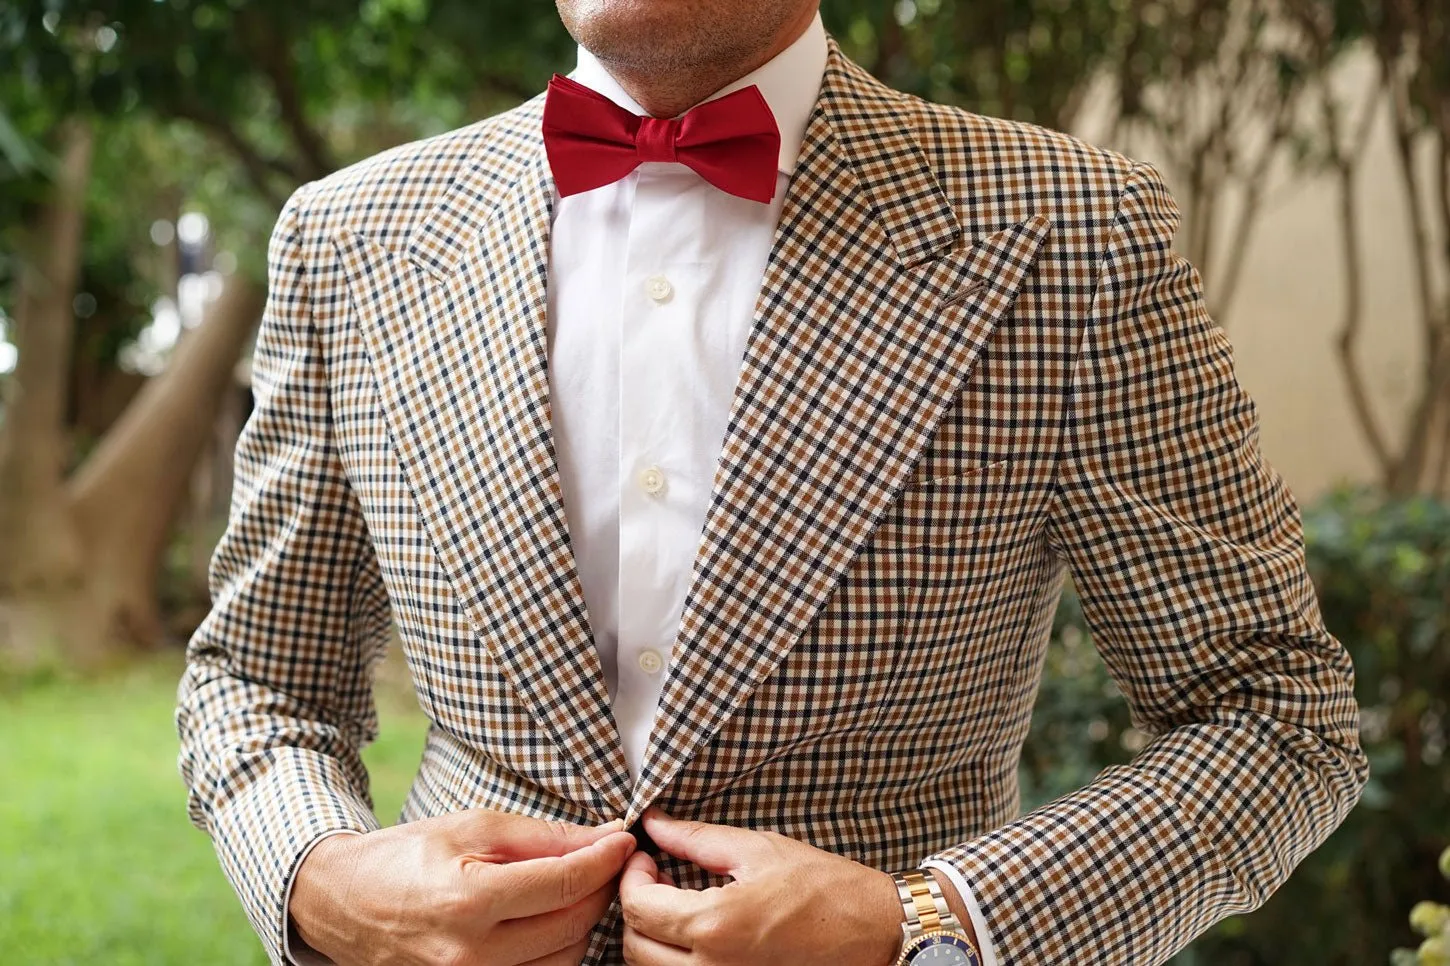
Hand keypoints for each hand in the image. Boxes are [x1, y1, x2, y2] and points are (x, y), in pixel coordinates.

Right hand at [289, 809, 636, 965]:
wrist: (343, 902)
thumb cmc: (407, 858)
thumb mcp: (471, 828)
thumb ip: (541, 837)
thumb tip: (601, 837)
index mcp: (468, 902)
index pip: (564, 884)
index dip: (603, 859)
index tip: (623, 840)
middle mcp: (470, 955)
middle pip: (572, 925)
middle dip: (600, 888)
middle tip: (606, 861)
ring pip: (563, 959)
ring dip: (582, 922)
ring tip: (576, 888)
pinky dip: (556, 950)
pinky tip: (552, 921)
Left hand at [618, 809, 904, 965]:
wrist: (874, 930)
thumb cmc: (825, 889)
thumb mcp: (757, 848)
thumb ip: (695, 838)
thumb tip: (655, 824)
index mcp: (716, 924)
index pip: (637, 906)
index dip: (632, 876)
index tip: (646, 858)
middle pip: (635, 946)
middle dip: (636, 908)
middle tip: (656, 879)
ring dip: (651, 937)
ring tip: (675, 905)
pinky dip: (674, 959)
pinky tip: (694, 932)